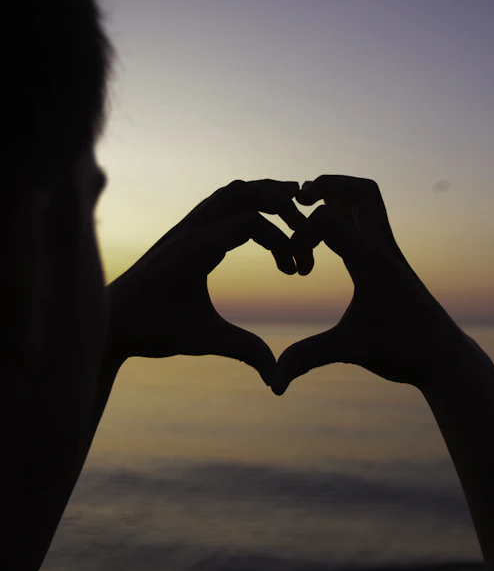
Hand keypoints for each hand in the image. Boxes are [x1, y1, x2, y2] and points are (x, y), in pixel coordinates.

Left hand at [106, 179, 305, 385]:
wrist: (110, 322)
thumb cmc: (152, 330)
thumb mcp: (202, 340)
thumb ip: (244, 351)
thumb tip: (276, 378)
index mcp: (196, 248)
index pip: (251, 221)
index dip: (282, 242)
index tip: (294, 272)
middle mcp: (189, 229)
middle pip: (242, 192)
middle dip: (278, 201)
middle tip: (306, 218)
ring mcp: (183, 227)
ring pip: (228, 192)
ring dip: (261, 194)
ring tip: (291, 201)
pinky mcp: (181, 233)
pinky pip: (216, 204)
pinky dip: (244, 203)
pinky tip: (258, 221)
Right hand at [272, 175, 466, 393]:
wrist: (445, 358)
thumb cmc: (402, 352)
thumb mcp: (348, 351)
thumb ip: (306, 359)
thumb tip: (272, 385)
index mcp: (371, 260)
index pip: (328, 217)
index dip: (300, 235)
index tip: (296, 270)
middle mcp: (383, 248)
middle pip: (361, 190)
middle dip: (326, 187)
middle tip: (299, 201)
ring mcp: (390, 252)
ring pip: (368, 201)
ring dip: (337, 197)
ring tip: (308, 212)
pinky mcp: (391, 261)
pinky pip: (368, 221)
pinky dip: (344, 216)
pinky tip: (326, 241)